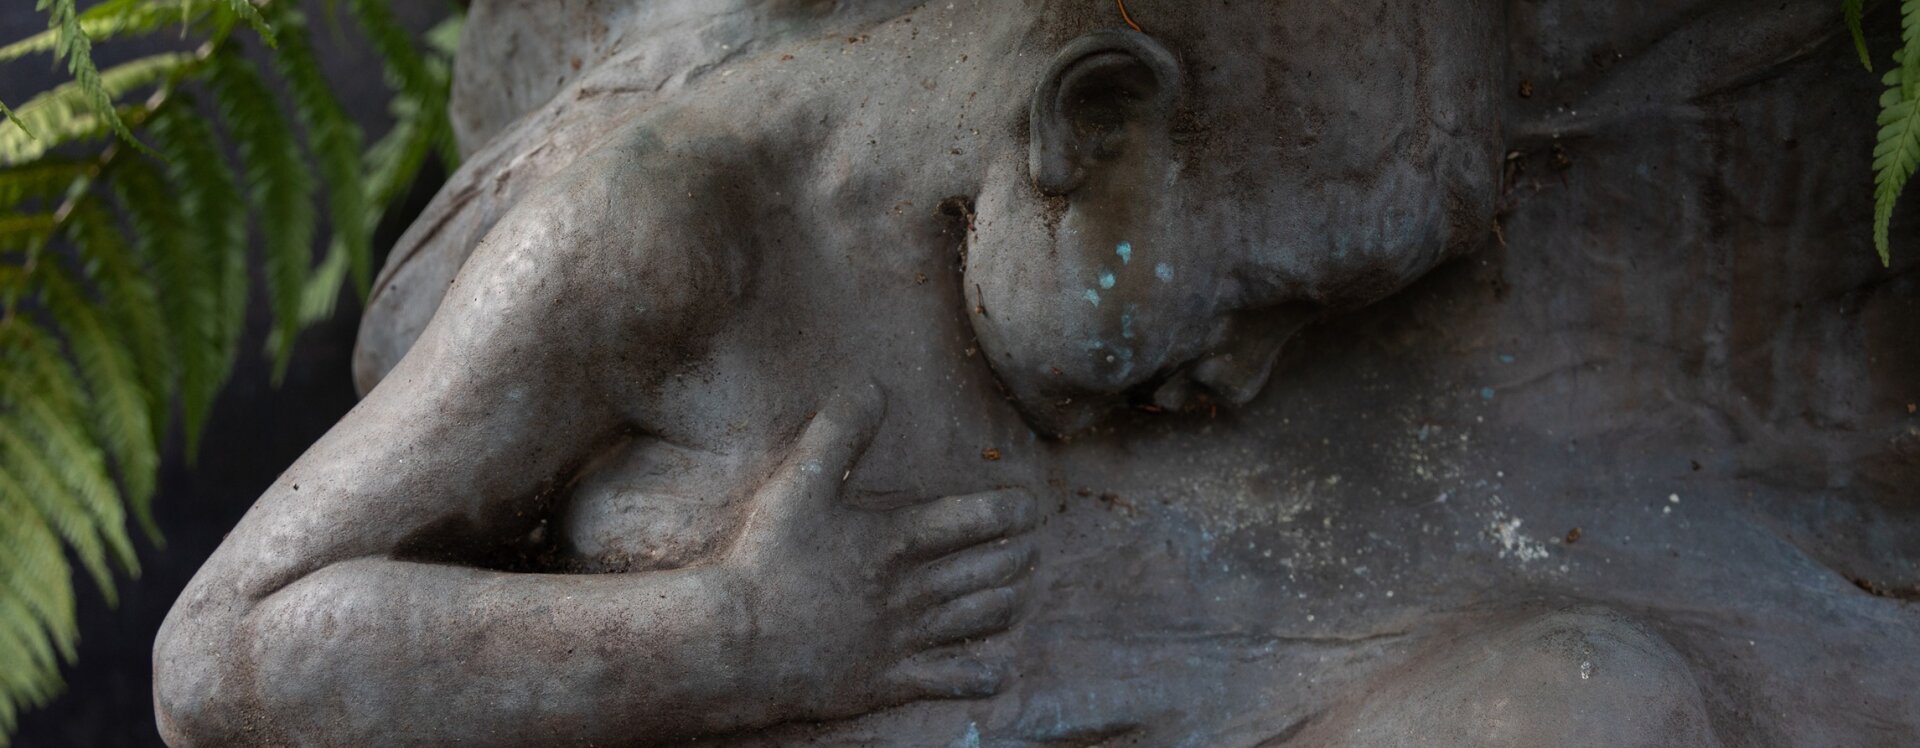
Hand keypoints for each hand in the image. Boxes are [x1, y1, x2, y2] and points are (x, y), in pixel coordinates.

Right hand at [725, 387, 1039, 719]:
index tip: (1028, 507)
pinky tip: (998, 670)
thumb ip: (838, 433)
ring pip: (984, 616)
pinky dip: (985, 674)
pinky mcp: (892, 680)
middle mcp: (913, 590)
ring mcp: (906, 638)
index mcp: (897, 541)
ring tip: (1016, 589)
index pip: (978, 519)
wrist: (736, 642)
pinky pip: (956, 680)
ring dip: (1009, 600)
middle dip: (1019, 554)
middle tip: (1025, 546)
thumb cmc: (765, 561)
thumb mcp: (798, 485)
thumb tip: (871, 386)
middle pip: (994, 568)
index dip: (1012, 510)